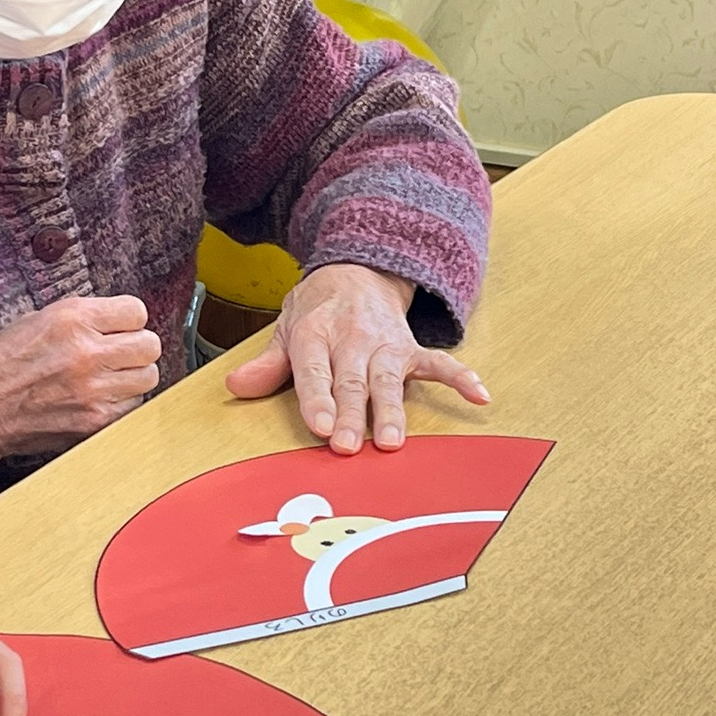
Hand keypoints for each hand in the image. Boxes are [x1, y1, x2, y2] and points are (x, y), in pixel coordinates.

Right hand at [0, 295, 161, 466]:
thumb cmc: (0, 362)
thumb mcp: (38, 319)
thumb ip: (84, 319)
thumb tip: (122, 324)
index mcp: (71, 318)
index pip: (136, 311)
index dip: (128, 320)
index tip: (118, 329)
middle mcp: (86, 352)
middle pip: (149, 345)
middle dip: (136, 348)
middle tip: (119, 355)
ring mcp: (92, 391)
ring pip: (148, 378)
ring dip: (133, 378)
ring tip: (109, 379)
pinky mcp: (93, 423)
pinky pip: (134, 408)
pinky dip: (122, 404)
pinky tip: (100, 400)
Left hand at [224, 262, 488, 453]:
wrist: (359, 270)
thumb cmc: (318, 310)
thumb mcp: (286, 328)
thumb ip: (268, 364)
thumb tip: (236, 386)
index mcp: (315, 335)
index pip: (314, 371)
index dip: (317, 399)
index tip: (320, 427)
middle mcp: (352, 340)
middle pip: (351, 383)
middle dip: (350, 414)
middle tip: (348, 445)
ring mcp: (386, 345)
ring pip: (388, 381)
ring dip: (391, 410)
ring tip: (393, 441)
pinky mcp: (412, 348)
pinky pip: (439, 363)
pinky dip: (461, 378)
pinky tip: (479, 396)